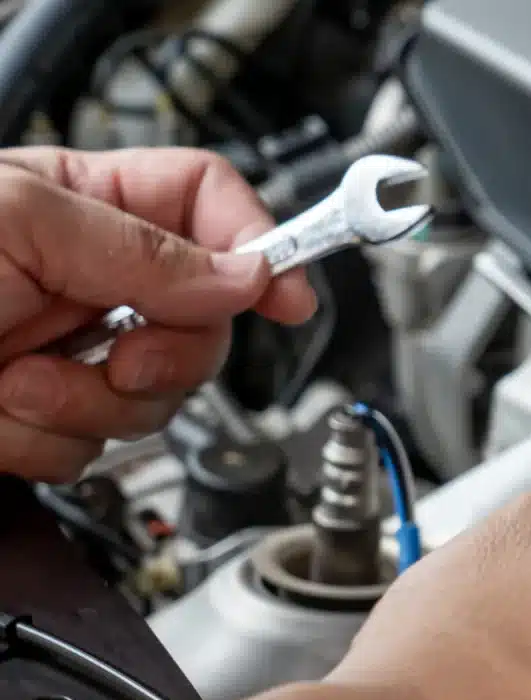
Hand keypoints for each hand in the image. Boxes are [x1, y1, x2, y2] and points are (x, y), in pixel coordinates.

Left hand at [0, 147, 317, 481]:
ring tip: (16, 377)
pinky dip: (49, 439)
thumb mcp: (14, 222)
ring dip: (90, 400)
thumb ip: (142, 249)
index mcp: (88, 207)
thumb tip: (242, 274)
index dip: (262, 246)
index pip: (211, 209)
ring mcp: (74, 352)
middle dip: (167, 352)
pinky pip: (99, 446)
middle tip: (121, 350)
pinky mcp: (48, 416)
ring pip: (156, 398)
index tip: (288, 293)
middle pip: (205, 321)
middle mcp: (92, 280)